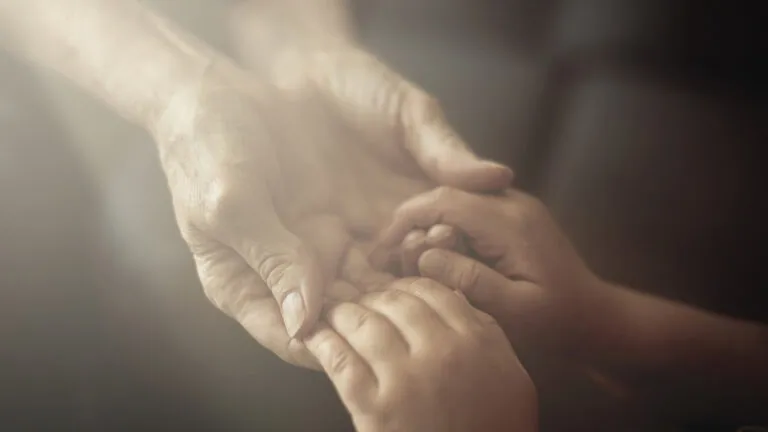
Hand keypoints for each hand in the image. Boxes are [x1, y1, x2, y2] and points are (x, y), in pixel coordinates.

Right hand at [153, 55, 510, 367]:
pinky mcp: (337, 221)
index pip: (292, 338)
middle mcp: (281, 278)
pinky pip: (375, 250)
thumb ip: (270, 258)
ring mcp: (312, 250)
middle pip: (336, 320)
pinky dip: (403, 252)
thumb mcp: (231, 203)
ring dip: (397, 289)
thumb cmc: (206, 148)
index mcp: (241, 287)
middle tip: (423, 315)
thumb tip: (303, 321)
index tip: (379, 342)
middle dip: (379, 321)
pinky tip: (433, 246)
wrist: (221, 92)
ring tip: (436, 284)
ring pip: (363, 288)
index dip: (336, 346)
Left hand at [304, 278, 537, 431]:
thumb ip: (487, 333)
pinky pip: (341, 362)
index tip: (391, 289)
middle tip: (357, 296)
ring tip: (332, 311)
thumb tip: (453, 296)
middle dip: (371, 295)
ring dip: (343, 313)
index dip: (404, 285)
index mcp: (476, 341)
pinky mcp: (375, 409)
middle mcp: (441, 353)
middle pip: (394, 303)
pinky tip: (313, 335)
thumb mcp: (511, 377)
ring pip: (364, 325)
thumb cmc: (497, 429)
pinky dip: (323, 343)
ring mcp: (406, 380)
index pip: (431, 292)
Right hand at [374, 187, 604, 357]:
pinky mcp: (512, 219)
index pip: (444, 200)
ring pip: (454, 202)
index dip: (405, 219)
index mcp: (509, 222)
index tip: (380, 248)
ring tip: (404, 261)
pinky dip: (443, 231)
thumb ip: (469, 280)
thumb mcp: (513, 309)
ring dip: (426, 227)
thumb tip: (424, 257)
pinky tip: (431, 259)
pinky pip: (468, 214)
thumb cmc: (558, 321)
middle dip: (411, 222)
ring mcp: (513, 208)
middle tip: (386, 257)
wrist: (597, 317)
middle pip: (445, 195)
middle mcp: (511, 203)